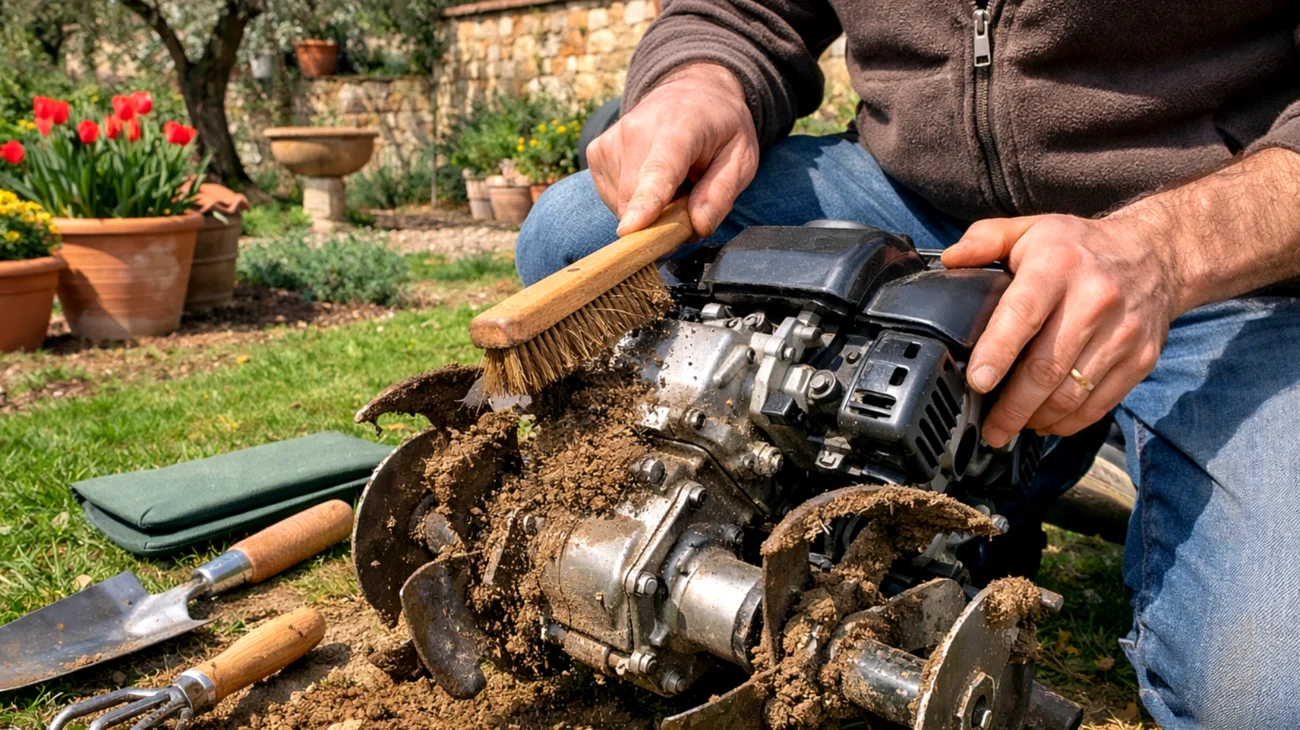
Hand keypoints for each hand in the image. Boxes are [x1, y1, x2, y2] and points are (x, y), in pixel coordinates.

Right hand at [587, 63, 758, 236]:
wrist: (692, 90)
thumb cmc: (720, 128)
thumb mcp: (742, 158)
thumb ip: (722, 193)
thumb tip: (698, 227)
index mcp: (679, 127)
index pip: (659, 170)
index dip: (646, 202)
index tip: (631, 229)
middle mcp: (636, 129)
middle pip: (635, 198)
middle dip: (659, 219)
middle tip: (689, 201)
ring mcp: (610, 140)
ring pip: (622, 203)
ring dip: (648, 208)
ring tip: (672, 182)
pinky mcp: (596, 152)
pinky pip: (612, 197)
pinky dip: (633, 200)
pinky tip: (650, 179)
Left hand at [941, 213, 1186, 445]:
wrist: (1156, 255)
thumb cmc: (1079, 248)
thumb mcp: (1031, 229)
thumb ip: (986, 240)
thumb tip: (950, 260)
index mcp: (1058, 265)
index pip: (1023, 314)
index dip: (997, 352)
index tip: (978, 382)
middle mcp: (1095, 300)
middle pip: (1046, 367)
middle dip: (1012, 406)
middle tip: (990, 427)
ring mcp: (1122, 333)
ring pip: (1072, 393)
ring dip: (1037, 418)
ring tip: (1013, 426)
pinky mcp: (1141, 358)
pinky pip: (1100, 403)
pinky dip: (1070, 422)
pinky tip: (1047, 421)